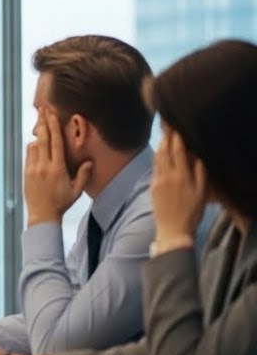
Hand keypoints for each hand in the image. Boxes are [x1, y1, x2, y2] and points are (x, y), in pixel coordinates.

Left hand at [24, 109, 92, 225]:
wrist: (42, 215)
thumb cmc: (62, 203)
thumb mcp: (77, 190)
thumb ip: (83, 175)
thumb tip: (89, 161)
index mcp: (58, 169)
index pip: (56, 143)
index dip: (54, 127)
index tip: (52, 114)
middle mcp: (44, 166)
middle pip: (43, 139)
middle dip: (43, 122)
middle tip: (42, 109)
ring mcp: (33, 169)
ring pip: (34, 145)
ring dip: (38, 133)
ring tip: (41, 121)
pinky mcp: (26, 173)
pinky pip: (28, 154)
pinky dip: (33, 146)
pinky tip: (36, 141)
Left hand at [151, 127, 208, 243]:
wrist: (173, 230)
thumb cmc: (192, 213)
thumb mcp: (202, 193)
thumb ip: (200, 173)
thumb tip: (198, 156)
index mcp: (182, 176)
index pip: (178, 151)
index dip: (176, 137)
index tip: (176, 125)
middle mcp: (167, 176)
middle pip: (165, 151)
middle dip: (166, 137)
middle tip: (167, 124)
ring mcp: (157, 181)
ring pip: (158, 158)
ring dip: (160, 145)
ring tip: (163, 135)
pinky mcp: (152, 187)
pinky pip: (155, 168)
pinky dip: (158, 158)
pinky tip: (160, 153)